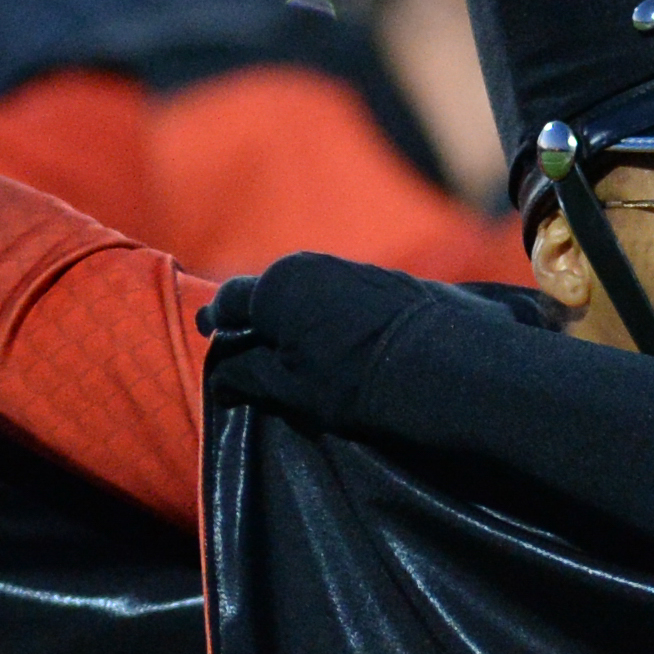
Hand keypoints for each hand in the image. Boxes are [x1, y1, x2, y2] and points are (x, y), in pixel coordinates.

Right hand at [199, 252, 450, 435]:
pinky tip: (346, 341)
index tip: (214, 336)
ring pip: (307, 290)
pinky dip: (333, 313)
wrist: (439, 367)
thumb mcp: (291, 388)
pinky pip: (341, 292)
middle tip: (262, 351)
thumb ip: (248, 375)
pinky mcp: (383, 276)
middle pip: (270, 292)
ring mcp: (348, 266)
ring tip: (308, 351)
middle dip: (263, 319)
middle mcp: (307, 265)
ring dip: (301, 316)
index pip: (230, 301)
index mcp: (275, 288)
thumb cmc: (353, 382)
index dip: (219, 323)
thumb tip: (218, 376)